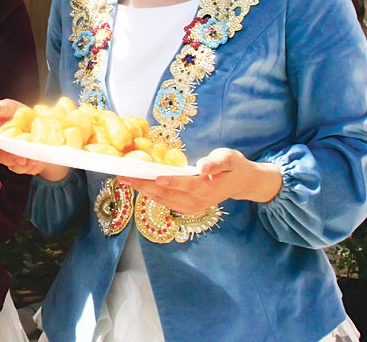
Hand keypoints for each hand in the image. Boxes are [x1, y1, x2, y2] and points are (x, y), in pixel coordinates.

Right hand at [0, 99, 69, 180]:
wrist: (45, 127)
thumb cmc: (22, 116)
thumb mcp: (12, 108)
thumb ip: (0, 107)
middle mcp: (2, 150)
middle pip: (2, 156)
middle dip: (9, 155)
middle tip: (18, 153)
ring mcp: (14, 160)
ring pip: (15, 166)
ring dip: (23, 163)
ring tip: (31, 158)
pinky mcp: (27, 167)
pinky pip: (28, 169)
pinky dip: (33, 166)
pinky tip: (38, 160)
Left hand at [119, 148, 282, 214]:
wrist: (241, 182)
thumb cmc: (234, 166)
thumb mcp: (229, 157)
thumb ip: (216, 162)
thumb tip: (204, 166)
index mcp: (209, 188)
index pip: (187, 185)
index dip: (170, 182)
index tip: (154, 177)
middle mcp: (199, 201)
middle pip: (168, 194)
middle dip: (145, 185)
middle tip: (125, 176)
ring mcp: (194, 207)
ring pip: (164, 200)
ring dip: (144, 190)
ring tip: (127, 180)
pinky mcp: (189, 207)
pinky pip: (167, 202)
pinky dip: (152, 195)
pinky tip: (141, 186)